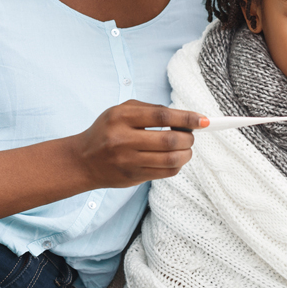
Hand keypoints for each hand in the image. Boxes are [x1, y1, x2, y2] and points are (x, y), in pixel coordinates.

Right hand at [70, 100, 207, 187]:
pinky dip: (177, 165)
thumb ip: (151, 110)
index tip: (203, 120)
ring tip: (186, 148)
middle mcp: (123, 140)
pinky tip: (175, 158)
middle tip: (191, 135)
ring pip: (172, 159)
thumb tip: (186, 117)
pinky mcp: (133, 177)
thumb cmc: (107, 131)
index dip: (187, 117)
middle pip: (170, 140)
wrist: (83, 161)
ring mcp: (128, 161)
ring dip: (187, 153)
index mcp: (121, 118)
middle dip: (189, 137)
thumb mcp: (120, 111)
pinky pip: (166, 173)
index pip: (162, 116)